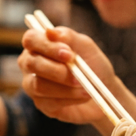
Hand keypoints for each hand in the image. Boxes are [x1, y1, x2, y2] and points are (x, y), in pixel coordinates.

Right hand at [20, 26, 135, 135]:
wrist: (105, 90)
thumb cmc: (93, 64)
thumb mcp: (85, 46)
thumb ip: (68, 37)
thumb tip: (49, 31)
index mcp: (39, 44)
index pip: (31, 39)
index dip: (47, 47)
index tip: (69, 54)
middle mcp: (30, 63)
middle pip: (31, 63)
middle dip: (56, 70)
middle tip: (78, 75)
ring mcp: (32, 84)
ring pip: (38, 85)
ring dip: (65, 87)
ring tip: (85, 87)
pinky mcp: (41, 104)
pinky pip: (49, 102)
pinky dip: (69, 98)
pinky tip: (83, 96)